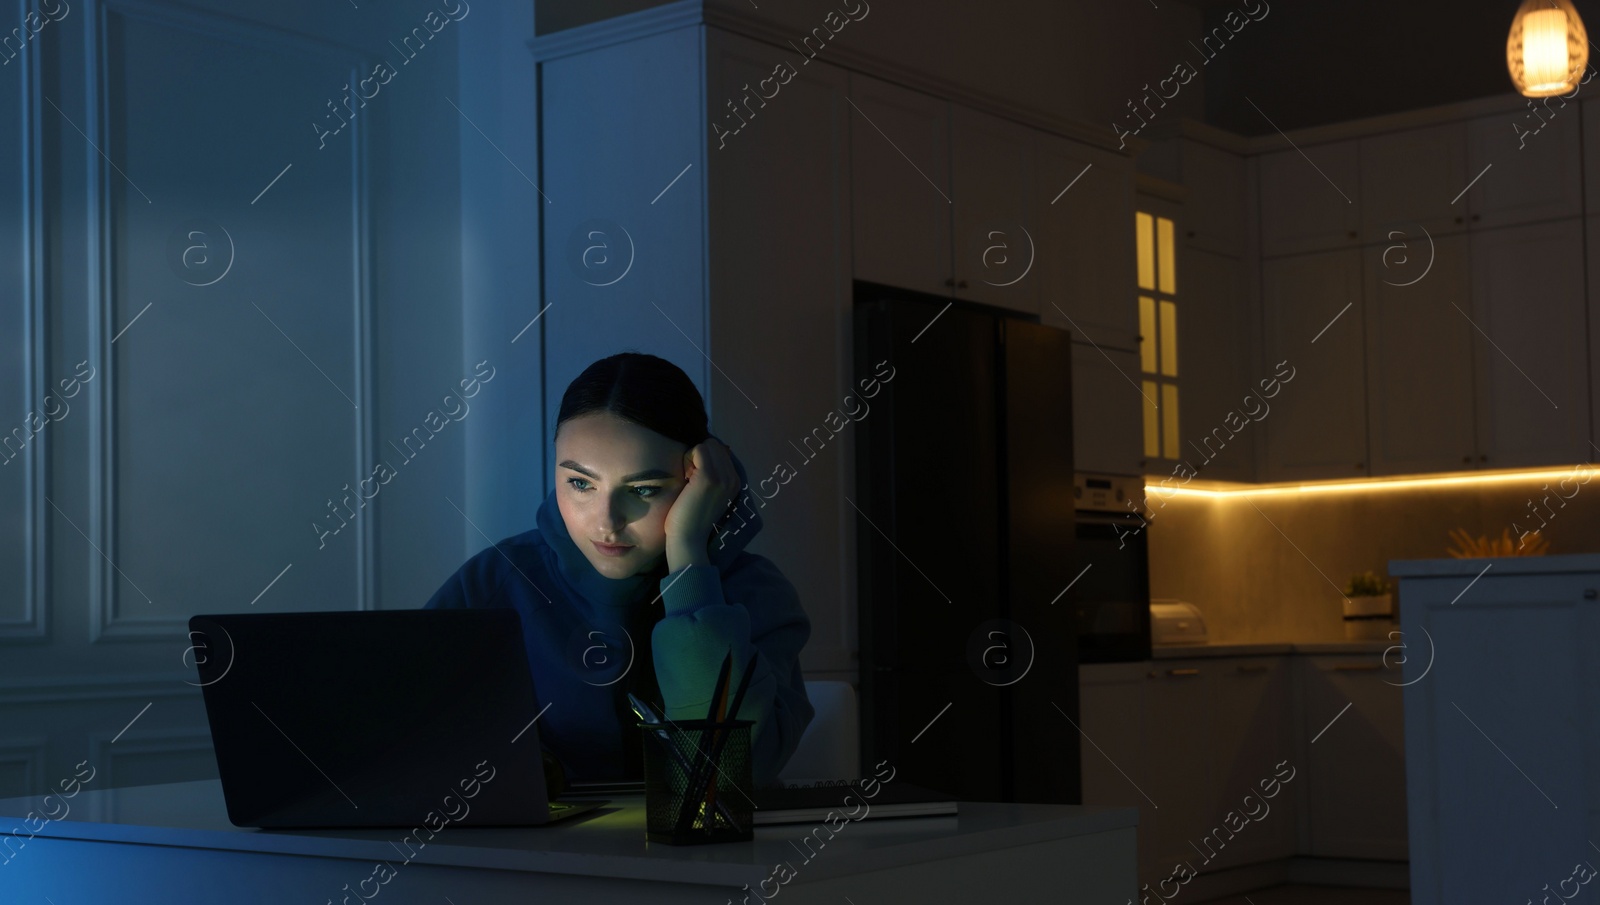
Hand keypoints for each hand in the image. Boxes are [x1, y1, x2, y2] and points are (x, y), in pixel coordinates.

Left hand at [663, 438, 739, 567]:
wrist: (689, 539)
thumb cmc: (692, 519)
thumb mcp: (710, 495)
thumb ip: (712, 475)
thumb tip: (703, 452)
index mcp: (735, 481)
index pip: (721, 451)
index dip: (705, 459)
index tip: (696, 478)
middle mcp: (733, 477)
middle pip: (715, 445)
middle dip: (700, 455)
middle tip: (690, 477)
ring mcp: (723, 476)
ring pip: (707, 445)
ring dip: (693, 457)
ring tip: (689, 479)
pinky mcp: (709, 477)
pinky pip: (698, 449)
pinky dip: (688, 459)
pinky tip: (685, 478)